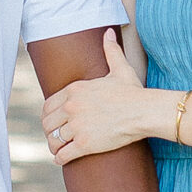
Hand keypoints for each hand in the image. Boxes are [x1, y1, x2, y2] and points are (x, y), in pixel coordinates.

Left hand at [41, 30, 152, 163]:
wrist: (145, 111)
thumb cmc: (133, 91)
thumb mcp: (119, 68)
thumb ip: (110, 50)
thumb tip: (109, 32)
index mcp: (74, 90)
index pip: (47, 106)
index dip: (47, 116)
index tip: (52, 122)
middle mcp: (72, 107)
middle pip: (47, 124)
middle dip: (50, 132)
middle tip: (55, 137)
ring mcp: (77, 126)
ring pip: (53, 140)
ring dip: (54, 146)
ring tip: (59, 149)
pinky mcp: (85, 144)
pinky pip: (62, 154)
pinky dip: (60, 158)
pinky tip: (63, 159)